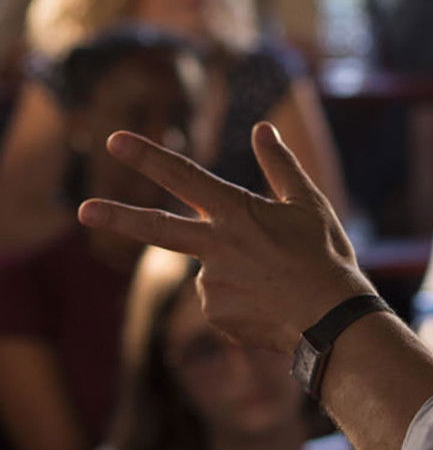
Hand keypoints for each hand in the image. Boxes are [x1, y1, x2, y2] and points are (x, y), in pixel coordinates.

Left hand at [76, 125, 373, 353]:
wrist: (333, 321)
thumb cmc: (326, 256)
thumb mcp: (309, 204)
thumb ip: (280, 166)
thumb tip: (262, 129)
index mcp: (238, 213)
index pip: (185, 177)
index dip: (148, 157)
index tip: (114, 141)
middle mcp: (217, 246)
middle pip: (158, 227)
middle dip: (117, 217)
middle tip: (84, 209)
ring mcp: (212, 282)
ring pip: (211, 270)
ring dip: (237, 274)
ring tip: (278, 286)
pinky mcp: (214, 314)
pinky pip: (220, 302)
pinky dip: (241, 302)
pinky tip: (270, 307)